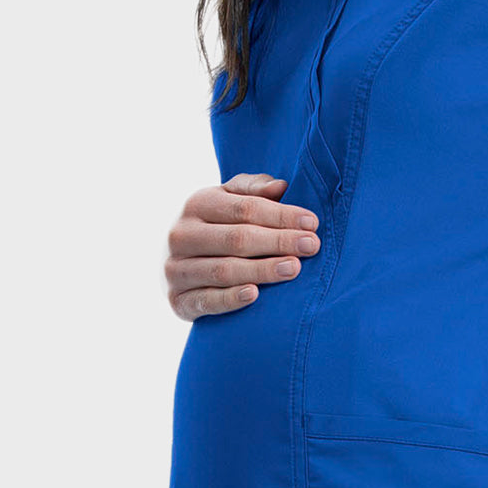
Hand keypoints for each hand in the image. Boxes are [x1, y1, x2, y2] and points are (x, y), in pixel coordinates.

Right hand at [165, 172, 320, 320]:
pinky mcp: (177, 300)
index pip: (245, 208)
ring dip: (262, 270)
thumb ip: (254, 189)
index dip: (281, 216)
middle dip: (279, 241)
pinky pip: (206, 301)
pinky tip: (255, 295)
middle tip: (311, 246)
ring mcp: (176, 269)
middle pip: (237, 239)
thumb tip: (281, 186)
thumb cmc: (215, 224)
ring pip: (224, 270)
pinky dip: (230, 299)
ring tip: (294, 268)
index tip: (312, 223)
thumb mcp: (229, 199)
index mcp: (197, 203)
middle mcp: (181, 235)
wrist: (175, 260)